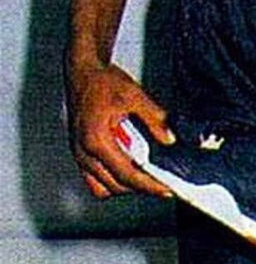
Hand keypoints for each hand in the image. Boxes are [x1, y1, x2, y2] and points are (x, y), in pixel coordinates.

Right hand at [65, 62, 174, 198]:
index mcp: (96, 140)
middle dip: (139, 187)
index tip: (165, 191)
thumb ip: (155, 118)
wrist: (82, 72)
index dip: (148, 186)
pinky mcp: (79, 152)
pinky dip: (111, 179)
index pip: (126, 174)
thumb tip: (168, 138)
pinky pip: (93, 178)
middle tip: (161, 183)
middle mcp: (84, 151)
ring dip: (123, 185)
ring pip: (102, 187)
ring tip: (144, 174)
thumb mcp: (134, 96)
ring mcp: (79, 154)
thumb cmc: (101, 82)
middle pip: (114, 186)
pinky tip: (127, 166)